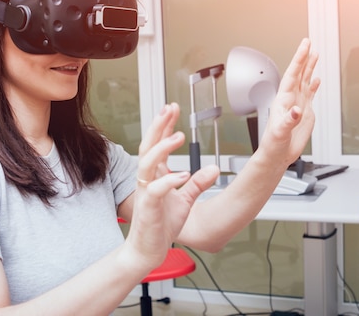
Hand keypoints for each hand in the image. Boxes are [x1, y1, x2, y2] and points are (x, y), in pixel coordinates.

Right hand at [124, 103, 217, 268]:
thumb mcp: (184, 200)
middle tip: (170, 109)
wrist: (147, 250)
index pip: (157, 144)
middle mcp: (147, 180)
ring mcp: (146, 193)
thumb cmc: (161, 225)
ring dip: (163, 148)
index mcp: (155, 176)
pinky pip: (156, 190)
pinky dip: (169, 181)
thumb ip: (197, 183)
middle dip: (159, 126)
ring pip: (148, 163)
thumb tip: (213, 168)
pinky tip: (182, 174)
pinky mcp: (148, 208)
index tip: (172, 109)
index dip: (164, 126)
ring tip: (178, 136)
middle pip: (149, 146)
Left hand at [257, 38, 319, 166]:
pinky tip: (317, 78)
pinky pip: (309, 94)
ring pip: (304, 81)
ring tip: (314, 54)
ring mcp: (298, 104)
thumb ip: (289, 120)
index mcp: (283, 100)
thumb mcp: (280, 132)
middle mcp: (290, 99)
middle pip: (298, 73)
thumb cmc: (273, 144)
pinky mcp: (304, 112)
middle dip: (303, 57)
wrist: (277, 155)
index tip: (305, 46)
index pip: (292, 75)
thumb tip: (297, 110)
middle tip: (308, 42)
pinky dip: (314, 85)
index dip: (299, 59)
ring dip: (309, 67)